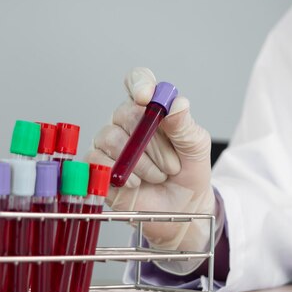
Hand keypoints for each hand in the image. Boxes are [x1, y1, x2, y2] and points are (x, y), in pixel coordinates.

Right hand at [86, 67, 215, 251]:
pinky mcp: (97, 167)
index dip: (139, 84)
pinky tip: (136, 184)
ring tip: (158, 176)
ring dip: (141, 162)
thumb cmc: (188, 174)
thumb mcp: (196, 148)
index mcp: (151, 109)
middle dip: (153, 143)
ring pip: (112, 138)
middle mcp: (126, 122)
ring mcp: (109, 144)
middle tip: (172, 164)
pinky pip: (96, 160)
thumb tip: (177, 104)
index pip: (138, 81)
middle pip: (126, 113)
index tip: (146, 98)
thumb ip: (185, 125)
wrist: (182, 210)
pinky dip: (120, 174)